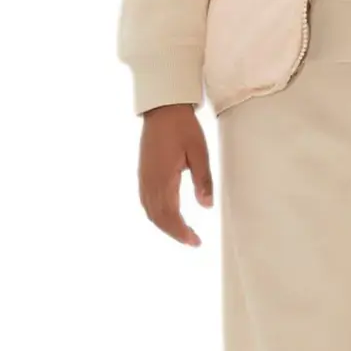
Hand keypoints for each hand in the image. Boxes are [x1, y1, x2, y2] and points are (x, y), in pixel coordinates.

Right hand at [138, 103, 212, 245]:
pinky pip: (146, 201)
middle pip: (158, 217)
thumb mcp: (200, 153)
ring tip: (182, 233)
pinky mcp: (143, 173)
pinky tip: (167, 216)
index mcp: (163, 178)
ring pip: (150, 211)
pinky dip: (156, 214)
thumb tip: (207, 206)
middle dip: (174, 233)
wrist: (162, 109)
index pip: (170, 215)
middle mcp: (149, 181)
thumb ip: (203, 180)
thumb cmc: (183, 128)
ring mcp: (144, 177)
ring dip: (165, 225)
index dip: (181, 232)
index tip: (195, 242)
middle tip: (193, 241)